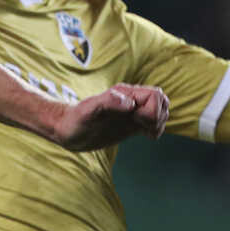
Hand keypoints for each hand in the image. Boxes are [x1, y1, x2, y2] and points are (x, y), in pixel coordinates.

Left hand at [54, 84, 168, 151]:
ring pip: (160, 110)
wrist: (67, 130)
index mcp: (125, 94)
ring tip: (146, 132)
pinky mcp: (131, 124)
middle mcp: (131, 101)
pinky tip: (147, 136)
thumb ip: (109, 102)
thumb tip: (131, 104)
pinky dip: (156, 129)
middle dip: (159, 115)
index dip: (153, 109)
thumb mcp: (89, 111)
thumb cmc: (76, 120)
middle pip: (161, 100)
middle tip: (144, 127)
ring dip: (159, 122)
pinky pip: (152, 122)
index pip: (155, 95)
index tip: (138, 120)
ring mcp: (132, 113)